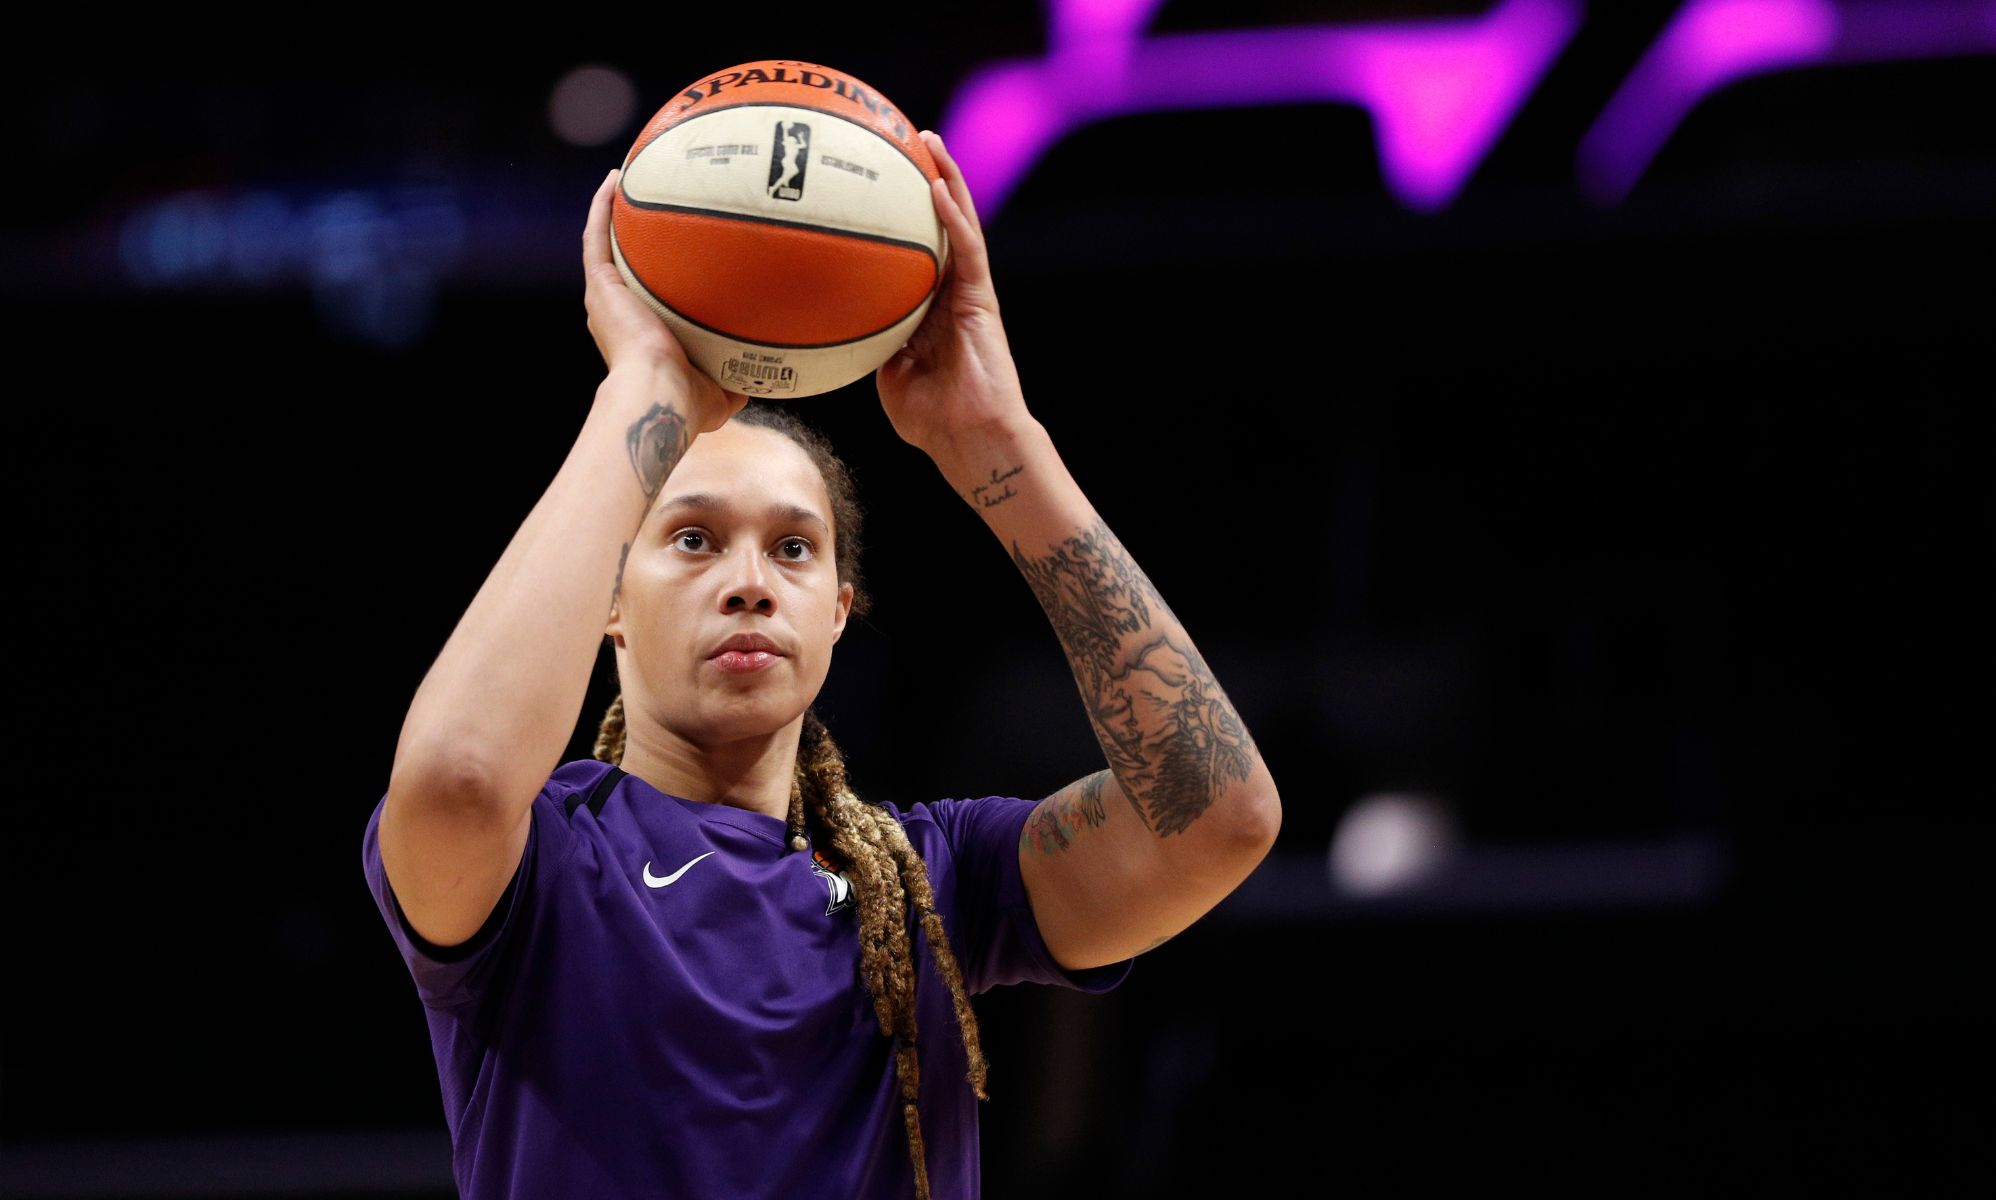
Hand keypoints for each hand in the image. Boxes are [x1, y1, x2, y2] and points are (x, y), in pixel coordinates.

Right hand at [582, 169, 745, 432]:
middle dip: (633, 237)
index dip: (655, 272)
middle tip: (650, 207)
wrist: (659, 396)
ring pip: (603, 244)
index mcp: (641, 333)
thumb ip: (737, 380)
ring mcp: (605, 297)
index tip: (675, 251)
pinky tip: (615, 180)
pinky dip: (603, 207)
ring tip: (626, 178)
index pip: (646, 294)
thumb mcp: (721, 392)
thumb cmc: (689, 402)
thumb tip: (765, 377)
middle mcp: (618, 312)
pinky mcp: (600, 286)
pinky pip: (596, 237)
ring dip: (611, 212)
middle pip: (623, 264)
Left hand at [875, 131, 1032, 459]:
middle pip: (941, 224)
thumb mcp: (888, 378)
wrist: (971, 441)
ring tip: (931, 141)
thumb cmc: (933, 422)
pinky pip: (968, 249)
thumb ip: (874, 347)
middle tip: (907, 138)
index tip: (877, 179)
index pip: (916, 249)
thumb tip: (839, 327)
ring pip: (961, 224)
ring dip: (948, 180)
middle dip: (928, 180)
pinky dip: (954, 216)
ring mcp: (970, 293)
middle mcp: (952, 293)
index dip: (901, 213)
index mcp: (930, 309)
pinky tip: (938, 185)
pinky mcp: (983, 299)